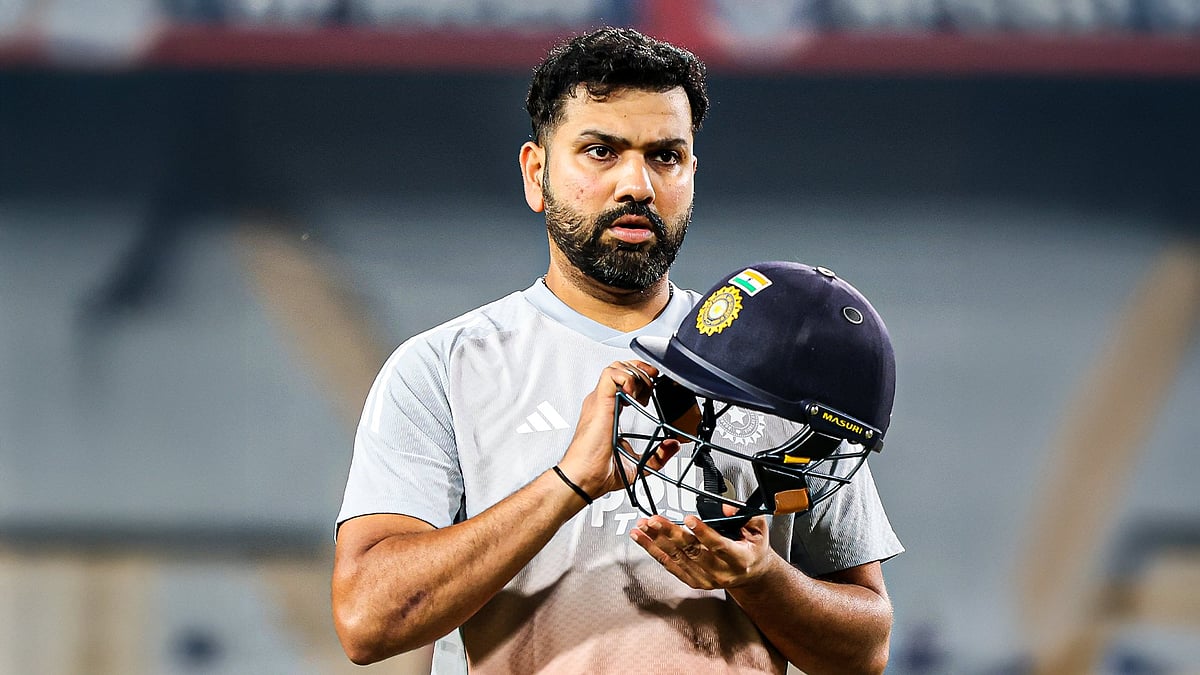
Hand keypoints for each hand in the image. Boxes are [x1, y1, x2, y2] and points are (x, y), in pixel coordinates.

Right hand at [557, 360, 680, 499]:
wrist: (584, 478)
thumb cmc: (598, 472)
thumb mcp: (637, 464)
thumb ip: (657, 456)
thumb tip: (673, 445)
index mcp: (608, 412)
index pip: (622, 382)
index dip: (640, 379)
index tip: (653, 389)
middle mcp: (602, 403)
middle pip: (620, 368)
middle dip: (641, 371)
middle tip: (652, 387)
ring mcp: (599, 401)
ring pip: (616, 367)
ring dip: (636, 374)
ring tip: (643, 393)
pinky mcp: (599, 402)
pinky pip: (611, 374)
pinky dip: (627, 378)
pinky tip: (634, 395)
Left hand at [630, 512, 774, 589]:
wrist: (750, 574)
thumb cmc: (752, 549)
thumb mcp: (759, 529)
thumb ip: (746, 515)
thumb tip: (726, 508)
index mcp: (738, 558)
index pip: (719, 545)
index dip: (703, 532)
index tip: (689, 519)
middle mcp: (720, 571)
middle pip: (691, 550)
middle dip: (671, 534)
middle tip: (655, 520)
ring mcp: (705, 578)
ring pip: (676, 557)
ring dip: (656, 540)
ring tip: (643, 527)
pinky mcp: (693, 581)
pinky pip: (670, 565)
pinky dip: (654, 551)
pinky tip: (643, 540)